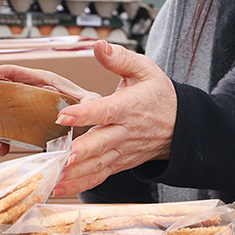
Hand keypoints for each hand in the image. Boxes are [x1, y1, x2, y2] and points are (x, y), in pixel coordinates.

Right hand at [0, 64, 93, 150]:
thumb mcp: (93, 103)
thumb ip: (86, 104)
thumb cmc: (98, 109)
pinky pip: (8, 129)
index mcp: (44, 82)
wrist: (100, 128)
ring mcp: (28, 109)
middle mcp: (33, 93)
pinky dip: (2, 139)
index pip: (14, 71)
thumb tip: (67, 116)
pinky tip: (2, 149)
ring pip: (0, 111)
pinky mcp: (29, 126)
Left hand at [52, 41, 177, 194]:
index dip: (84, 114)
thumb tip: (100, 45)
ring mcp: (122, 151)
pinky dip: (79, 184)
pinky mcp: (119, 164)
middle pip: (101, 143)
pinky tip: (59, 188)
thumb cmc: (158, 95)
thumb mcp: (145, 70)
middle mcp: (125, 132)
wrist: (181, 125)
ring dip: (75, 173)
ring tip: (54, 177)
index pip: (105, 110)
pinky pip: (98, 176)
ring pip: (98, 164)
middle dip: (82, 152)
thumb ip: (120, 59)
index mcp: (129, 107)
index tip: (63, 116)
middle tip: (62, 158)